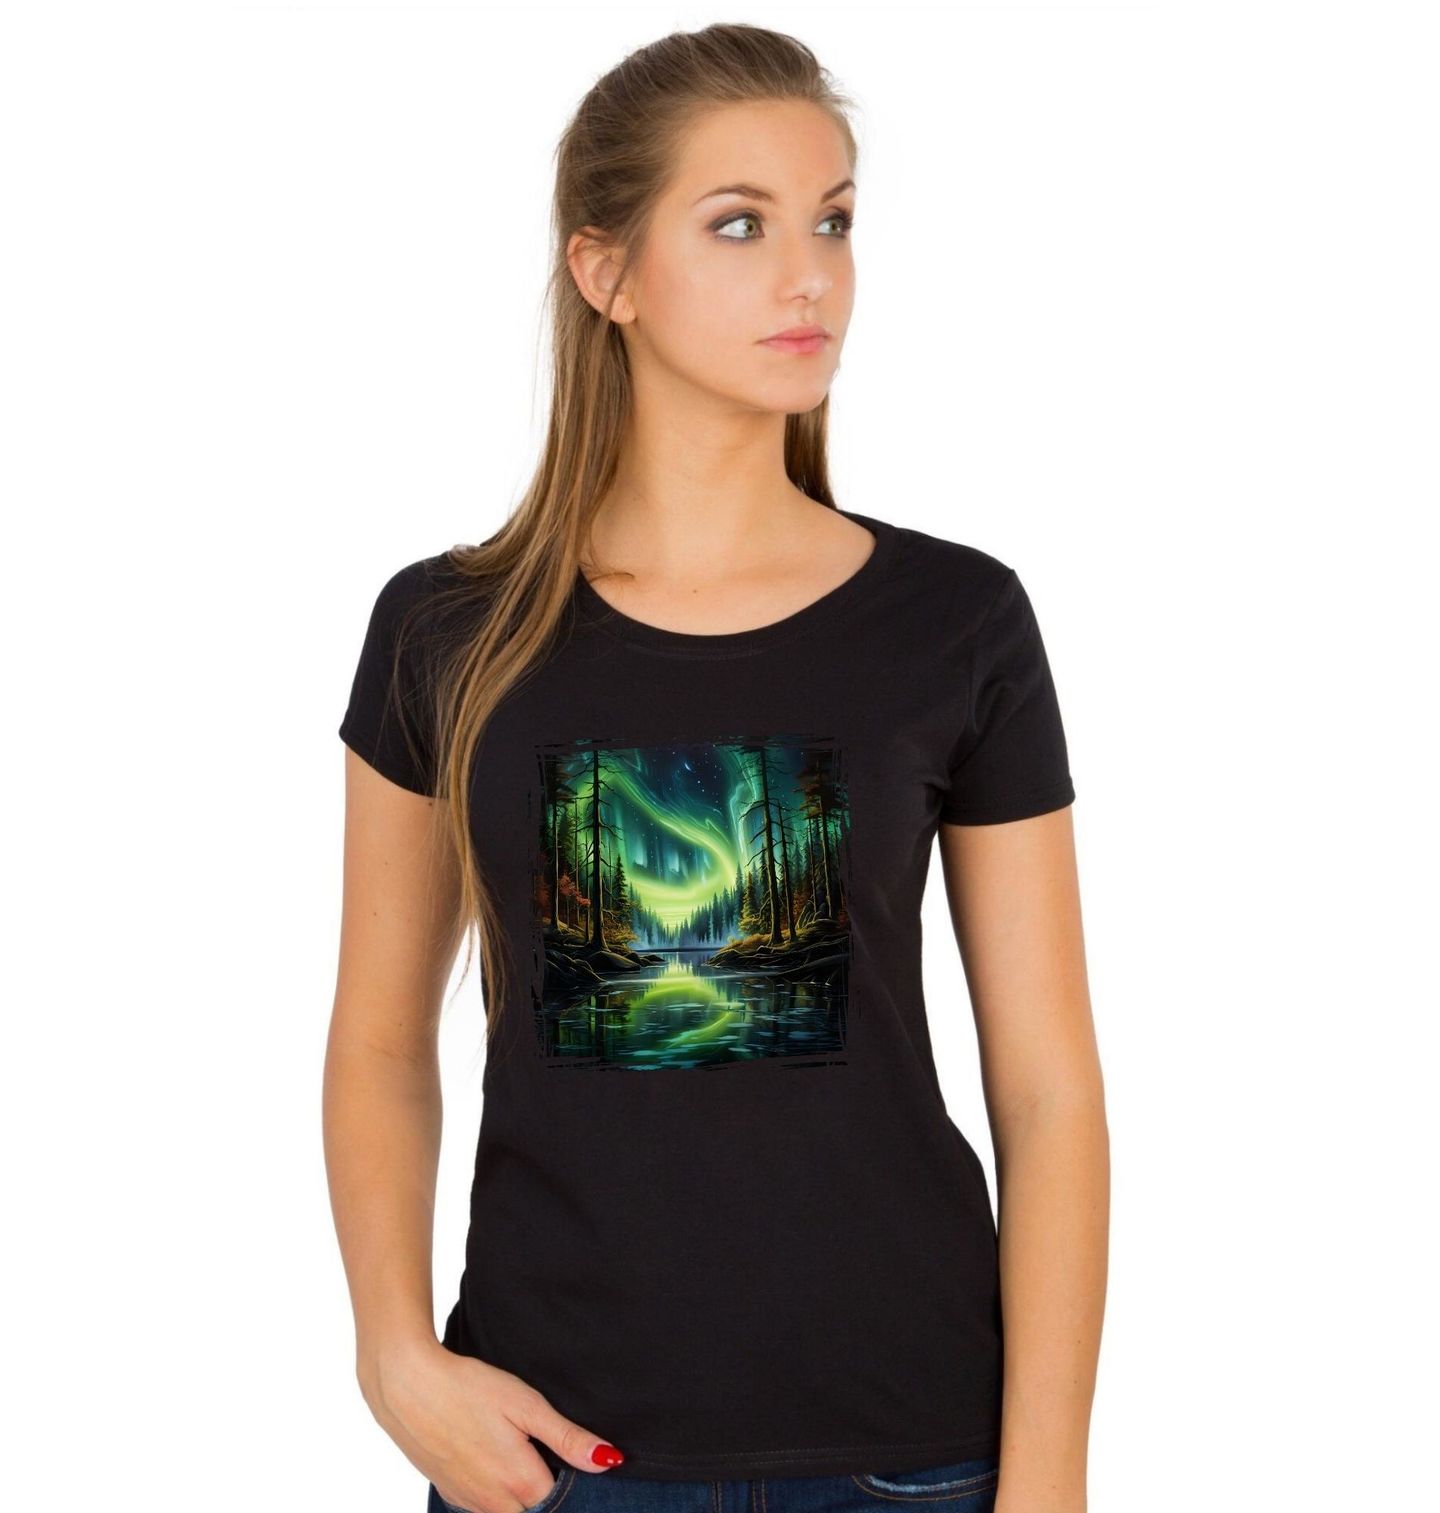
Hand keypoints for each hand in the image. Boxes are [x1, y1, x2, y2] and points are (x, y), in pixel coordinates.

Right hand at [360, 1335, 623, 1512]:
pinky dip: (495, 1491)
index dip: (572, 1477)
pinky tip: (491, 1455)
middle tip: (542, 1448)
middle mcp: (494, 1503)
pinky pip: (483, 1506)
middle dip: (546, 1490)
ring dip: (521, 1492)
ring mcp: (468, 1502)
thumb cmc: (467, 1387)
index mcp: (520, 1481)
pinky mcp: (449, 1493)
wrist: (406, 1386)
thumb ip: (567, 1438)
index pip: (562, 1501)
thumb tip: (609, 1460)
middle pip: (535, 1510)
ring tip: (518, 1448)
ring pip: (509, 1511)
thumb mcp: (525, 1404)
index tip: (572, 1455)